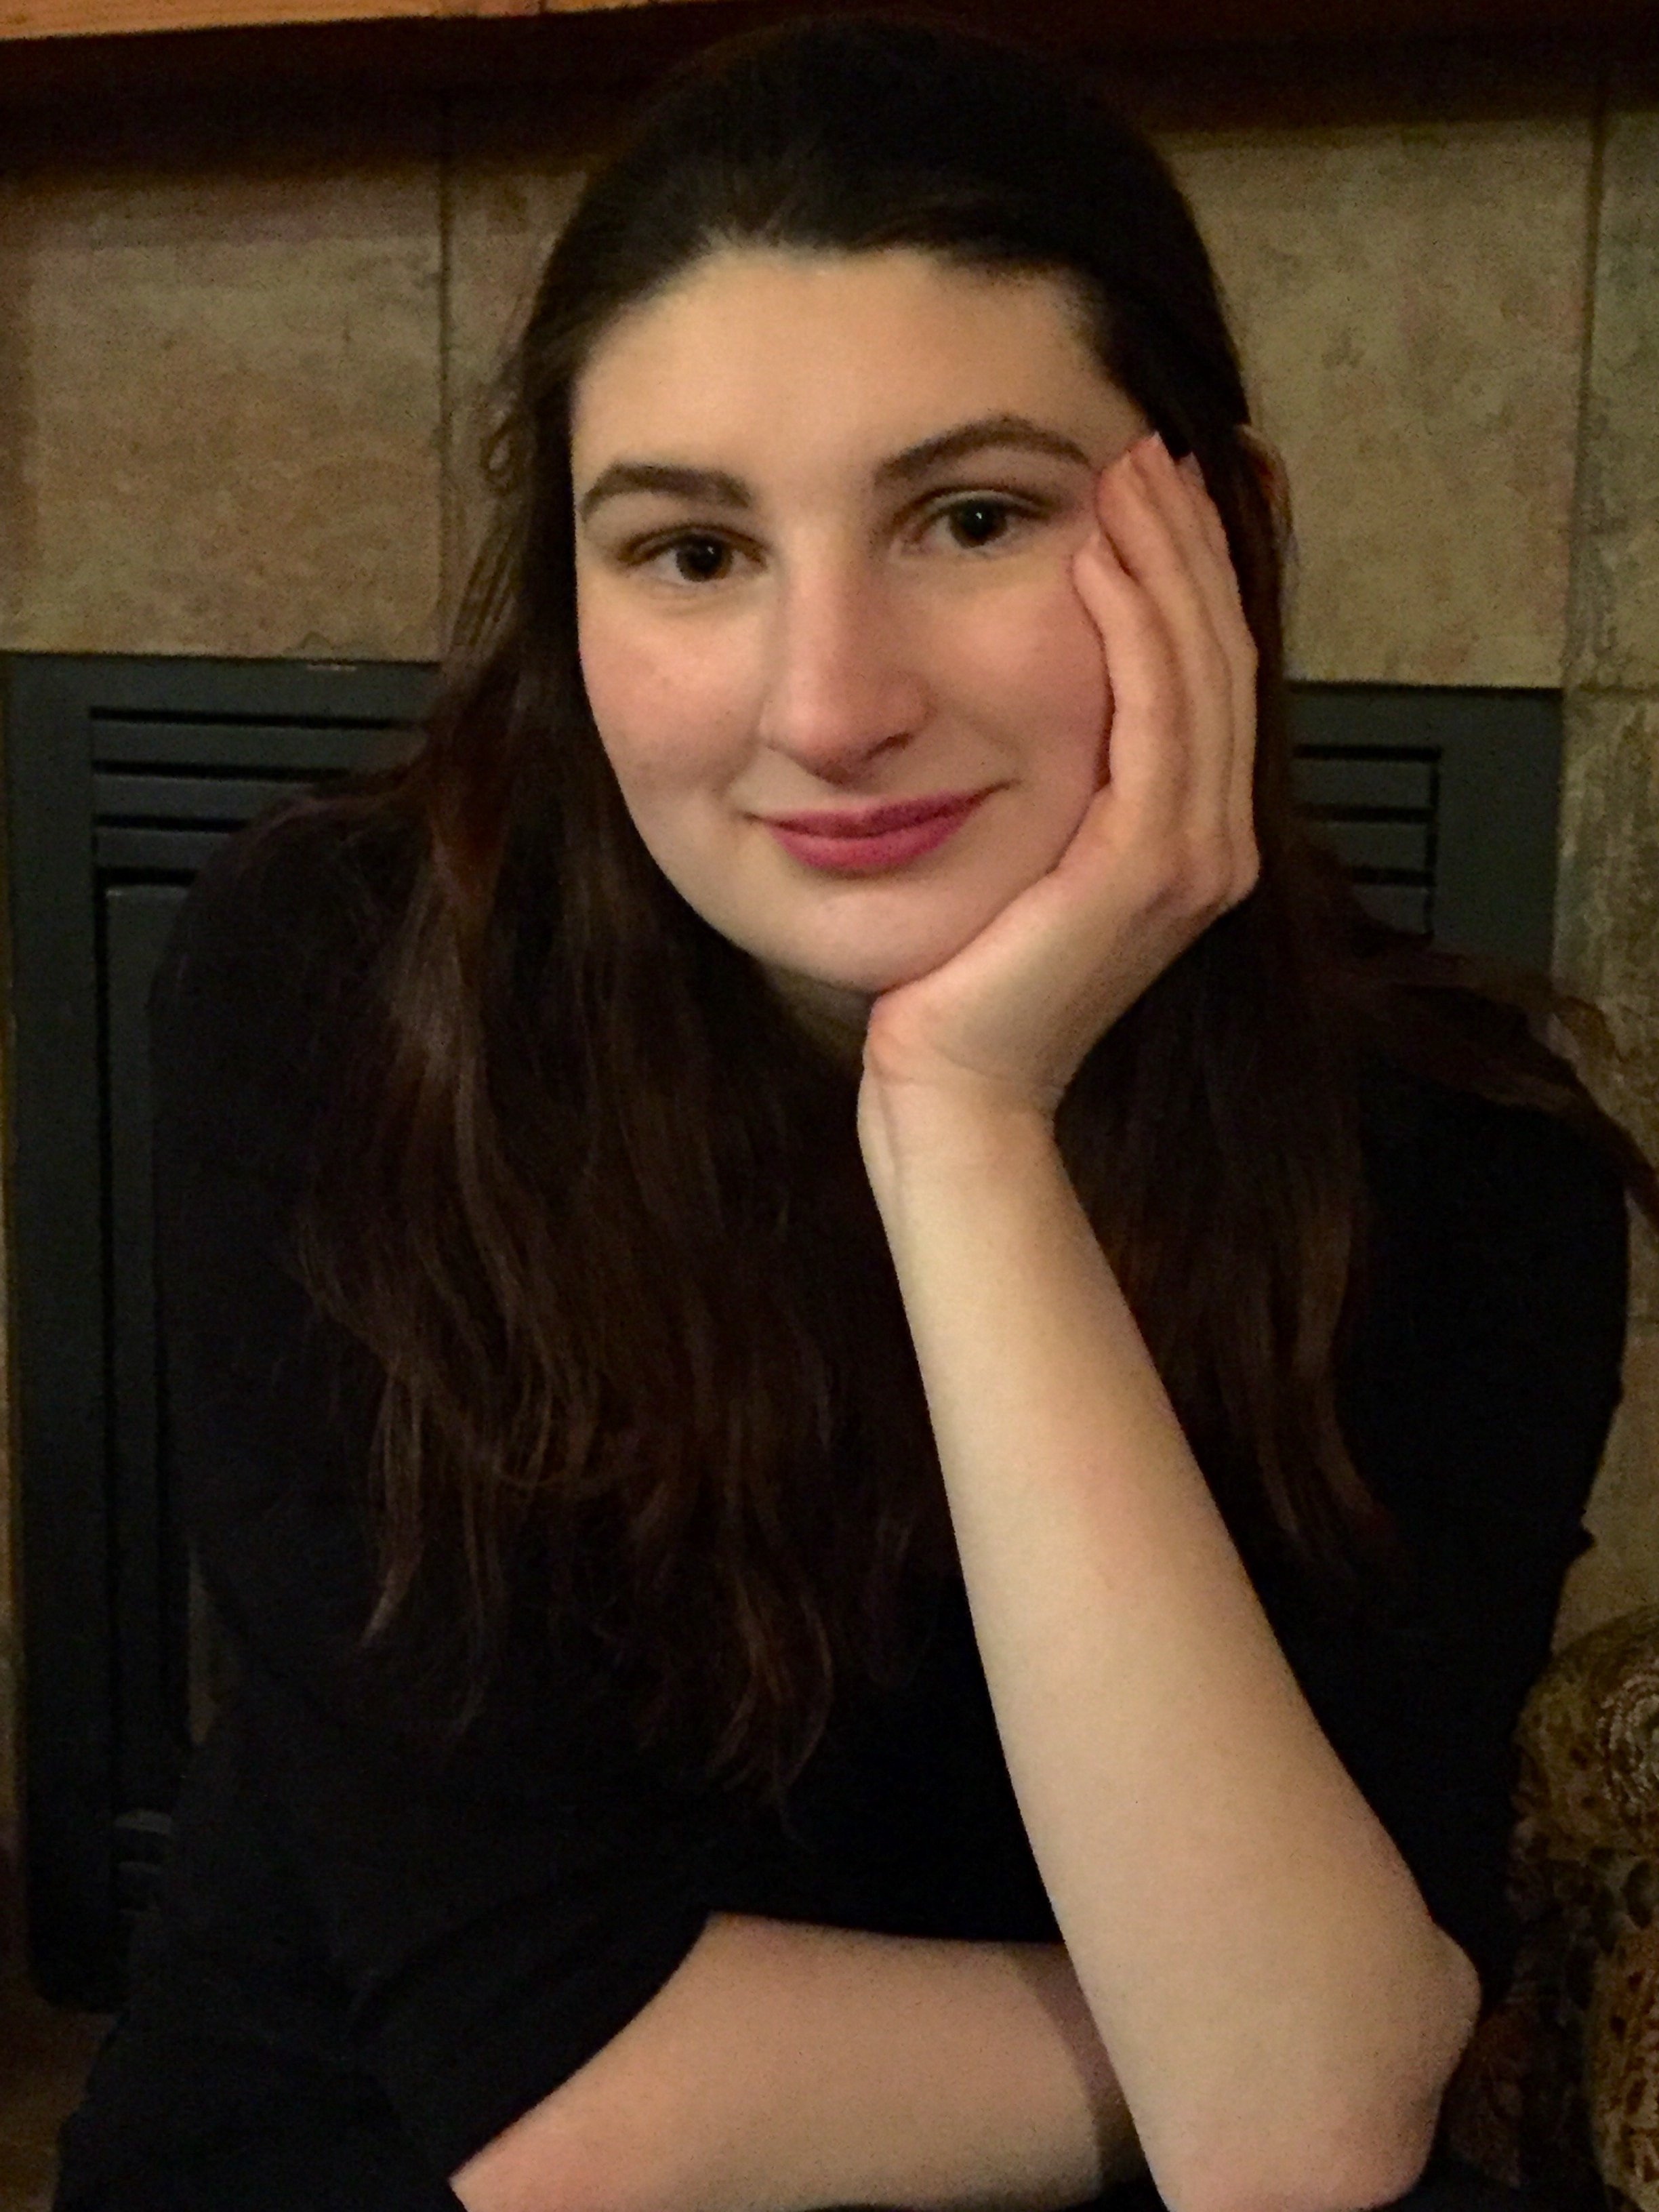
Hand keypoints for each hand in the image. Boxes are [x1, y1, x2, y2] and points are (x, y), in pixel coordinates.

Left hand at [858, 430, 1259, 1135]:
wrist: (949, 1081)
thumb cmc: (961, 975)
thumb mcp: (1016, 854)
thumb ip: (1051, 780)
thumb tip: (1026, 692)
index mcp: (1189, 837)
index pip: (1206, 675)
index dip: (1189, 572)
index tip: (1148, 483)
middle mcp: (1213, 844)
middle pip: (1219, 656)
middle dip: (1187, 543)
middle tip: (1146, 444)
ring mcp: (1192, 858)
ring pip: (1199, 672)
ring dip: (1167, 563)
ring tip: (1129, 473)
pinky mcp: (1147, 868)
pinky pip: (1156, 721)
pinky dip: (1134, 631)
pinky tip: (1097, 561)